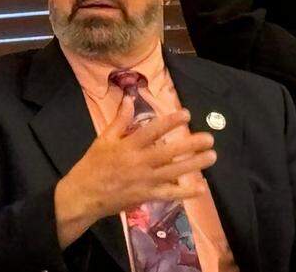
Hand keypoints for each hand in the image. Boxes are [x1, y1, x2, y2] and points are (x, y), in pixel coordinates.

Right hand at [53, 96, 215, 246]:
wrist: (84, 194)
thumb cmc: (93, 165)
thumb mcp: (103, 139)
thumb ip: (119, 120)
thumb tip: (130, 99)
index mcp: (128, 146)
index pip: (152, 131)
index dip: (170, 122)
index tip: (186, 114)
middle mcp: (139, 162)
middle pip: (169, 152)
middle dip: (190, 144)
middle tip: (209, 138)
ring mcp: (144, 180)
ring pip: (173, 171)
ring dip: (194, 164)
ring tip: (211, 156)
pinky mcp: (146, 196)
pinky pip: (169, 194)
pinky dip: (185, 192)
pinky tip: (201, 188)